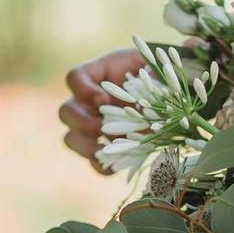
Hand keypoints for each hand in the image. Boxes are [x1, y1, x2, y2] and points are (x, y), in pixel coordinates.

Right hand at [60, 48, 144, 172]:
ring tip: (106, 149)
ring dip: (86, 146)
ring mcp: (93, 126)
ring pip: (71, 138)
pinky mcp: (106, 146)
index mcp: (97, 76)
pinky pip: (93, 162)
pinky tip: (117, 163)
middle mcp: (88, 102)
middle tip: (102, 128)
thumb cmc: (156, 71)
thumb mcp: (153, 67)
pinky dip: (102, 165)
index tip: (102, 98)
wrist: (167, 90)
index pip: (74, 78)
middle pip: (66, 112)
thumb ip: (149, 76)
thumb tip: (146, 100)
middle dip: (81, 122)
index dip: (82, 89)